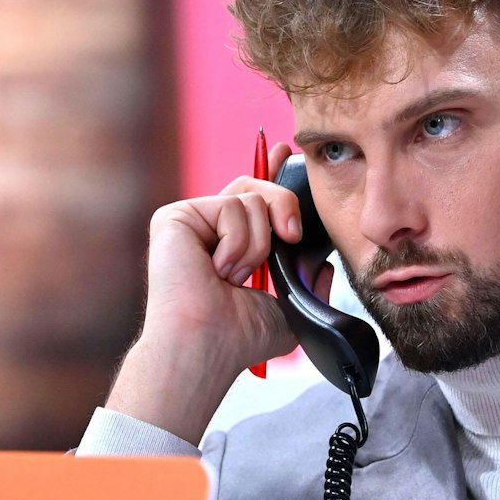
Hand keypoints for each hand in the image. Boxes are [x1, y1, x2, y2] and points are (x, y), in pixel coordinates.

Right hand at [106, 141, 306, 443]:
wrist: (208, 346)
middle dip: (284, 205)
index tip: (286, 153)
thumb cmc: (238, 338)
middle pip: (256, 188)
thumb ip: (309, 286)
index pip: (253, 199)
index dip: (271, 172)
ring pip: (251, 199)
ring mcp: (190, 222)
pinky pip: (231, 208)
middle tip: (291, 237)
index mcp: (230, 247)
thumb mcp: (289, 312)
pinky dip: (238, 243)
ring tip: (234, 277)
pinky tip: (218, 271)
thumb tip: (324, 266)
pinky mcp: (175, 217)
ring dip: (257, 244)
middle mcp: (207, 230)